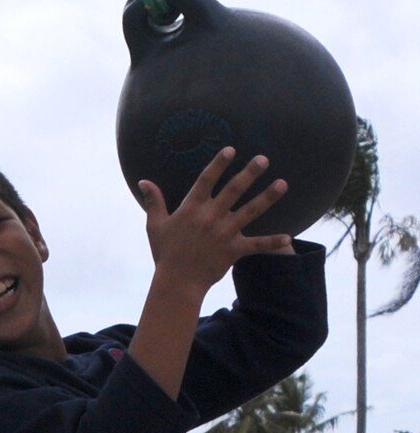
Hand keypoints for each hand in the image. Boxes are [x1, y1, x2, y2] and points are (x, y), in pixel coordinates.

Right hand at [138, 150, 290, 295]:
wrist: (177, 283)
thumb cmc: (165, 254)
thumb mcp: (155, 226)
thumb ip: (153, 202)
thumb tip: (143, 181)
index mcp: (192, 209)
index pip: (206, 180)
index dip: (219, 163)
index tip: (231, 149)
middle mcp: (211, 217)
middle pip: (234, 190)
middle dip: (250, 173)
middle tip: (263, 159)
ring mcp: (225, 233)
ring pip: (250, 211)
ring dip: (267, 197)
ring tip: (282, 183)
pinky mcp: (234, 250)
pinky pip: (257, 245)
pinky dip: (272, 242)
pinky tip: (288, 237)